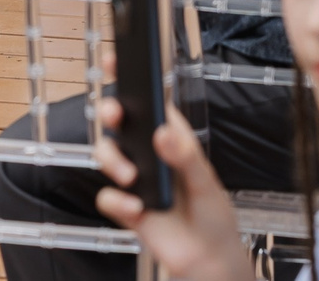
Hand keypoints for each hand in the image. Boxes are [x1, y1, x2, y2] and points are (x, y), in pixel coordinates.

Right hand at [93, 93, 254, 280]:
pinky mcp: (126, 206)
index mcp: (172, 137)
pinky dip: (118, 201)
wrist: (206, 259)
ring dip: (113, 161)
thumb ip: (185, 156)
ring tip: (132, 177)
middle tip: (115, 115)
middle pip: (119, 121)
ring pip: (106, 153)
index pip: (149, 101)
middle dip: (111, 111)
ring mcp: (135, 178)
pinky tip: (138, 209)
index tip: (116, 59)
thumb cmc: (212, 215)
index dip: (131, 78)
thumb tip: (162, 133)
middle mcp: (149, 153)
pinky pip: (107, 196)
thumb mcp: (205, 181)